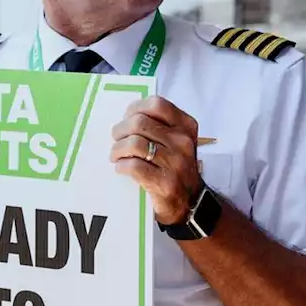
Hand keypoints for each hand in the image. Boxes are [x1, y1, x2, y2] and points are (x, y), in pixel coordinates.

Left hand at [110, 96, 201, 224]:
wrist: (188, 201)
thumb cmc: (174, 166)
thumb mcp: (175, 141)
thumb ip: (157, 125)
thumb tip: (127, 116)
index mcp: (186, 126)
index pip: (156, 104)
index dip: (134, 109)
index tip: (126, 119)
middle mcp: (183, 141)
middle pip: (139, 123)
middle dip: (120, 131)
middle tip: (116, 141)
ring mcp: (176, 162)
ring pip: (134, 143)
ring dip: (117, 150)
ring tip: (116, 156)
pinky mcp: (165, 182)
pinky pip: (133, 166)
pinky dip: (122, 166)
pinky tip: (122, 168)